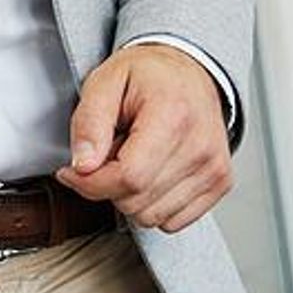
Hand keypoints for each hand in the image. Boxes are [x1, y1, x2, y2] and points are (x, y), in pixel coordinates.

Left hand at [56, 45, 232, 232]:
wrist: (189, 71)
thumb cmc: (147, 75)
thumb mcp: (104, 82)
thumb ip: (88, 123)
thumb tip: (83, 165)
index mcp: (172, 116)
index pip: (129, 177)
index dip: (90, 183)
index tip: (72, 172)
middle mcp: (200, 147)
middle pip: (138, 201)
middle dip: (108, 185)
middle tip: (108, 152)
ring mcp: (214, 169)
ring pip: (154, 217)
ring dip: (130, 195)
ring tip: (131, 158)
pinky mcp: (220, 184)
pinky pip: (174, 221)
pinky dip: (153, 204)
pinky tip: (150, 173)